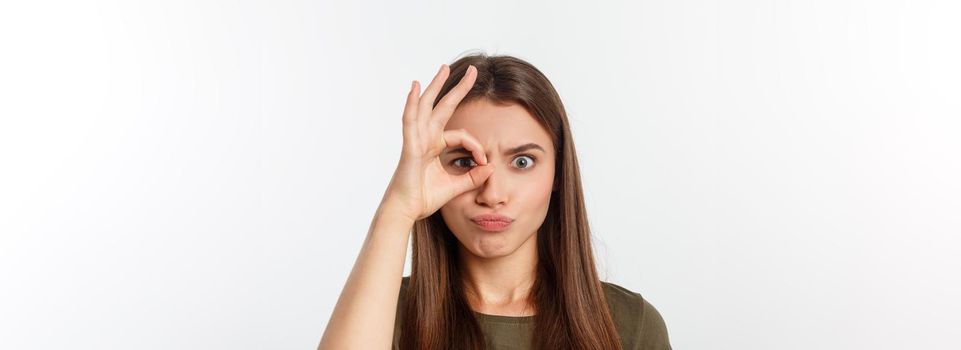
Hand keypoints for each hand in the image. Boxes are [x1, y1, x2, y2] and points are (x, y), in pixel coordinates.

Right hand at [382, 64, 492, 222]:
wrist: (405, 211)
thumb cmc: (423, 199)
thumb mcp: (456, 186)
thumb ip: (473, 176)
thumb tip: (491, 167)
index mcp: (434, 146)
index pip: (462, 136)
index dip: (477, 146)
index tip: (485, 161)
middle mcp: (425, 138)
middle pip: (442, 107)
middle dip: (457, 88)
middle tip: (473, 71)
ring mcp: (416, 139)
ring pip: (426, 106)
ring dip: (436, 86)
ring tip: (444, 68)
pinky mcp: (409, 146)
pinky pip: (410, 120)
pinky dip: (411, 103)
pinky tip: (415, 87)